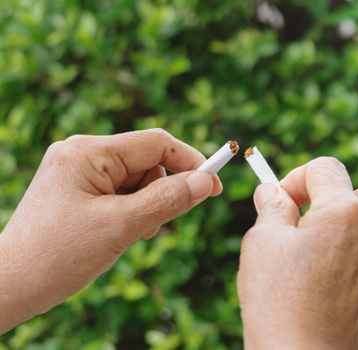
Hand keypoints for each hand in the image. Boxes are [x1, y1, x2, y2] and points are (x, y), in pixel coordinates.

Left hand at [0, 129, 220, 333]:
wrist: (11, 286)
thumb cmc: (58, 254)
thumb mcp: (122, 226)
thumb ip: (168, 200)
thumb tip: (206, 181)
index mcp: (89, 152)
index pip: (156, 143)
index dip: (190, 162)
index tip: (214, 186)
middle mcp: (82, 153)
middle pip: (147, 162)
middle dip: (162, 192)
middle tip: (158, 226)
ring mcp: (77, 171)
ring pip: (135, 179)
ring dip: (146, 205)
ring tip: (131, 234)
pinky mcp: (77, 189)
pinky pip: (119, 191)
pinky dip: (130, 210)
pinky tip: (119, 232)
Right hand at [237, 157, 357, 349]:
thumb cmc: (276, 298)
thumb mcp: (262, 241)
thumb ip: (272, 206)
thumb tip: (272, 191)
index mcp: (344, 211)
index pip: (326, 169)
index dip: (299, 178)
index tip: (285, 200)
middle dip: (341, 199)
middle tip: (315, 224)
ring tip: (348, 245)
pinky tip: (353, 280)